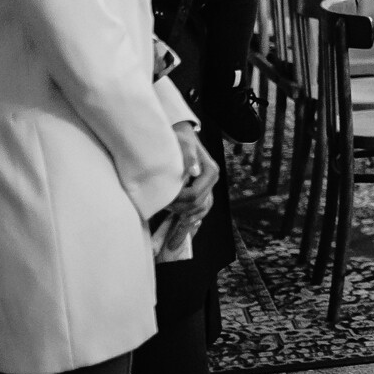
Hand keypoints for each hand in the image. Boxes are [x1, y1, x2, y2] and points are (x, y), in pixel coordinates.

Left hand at [155, 123, 218, 258]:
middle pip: (197, 206)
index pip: (195, 195)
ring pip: (199, 213)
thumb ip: (188, 156)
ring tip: (172, 240)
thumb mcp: (183, 144)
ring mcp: (207, 188)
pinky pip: (199, 212)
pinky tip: (182, 234)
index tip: (164, 204)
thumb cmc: (180, 138)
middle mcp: (211, 182)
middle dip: (180, 215)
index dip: (179, 202)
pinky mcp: (201, 191)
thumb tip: (192, 171)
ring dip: (185, 224)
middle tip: (162, 217)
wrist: (182, 133)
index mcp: (210, 172)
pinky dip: (191, 223)